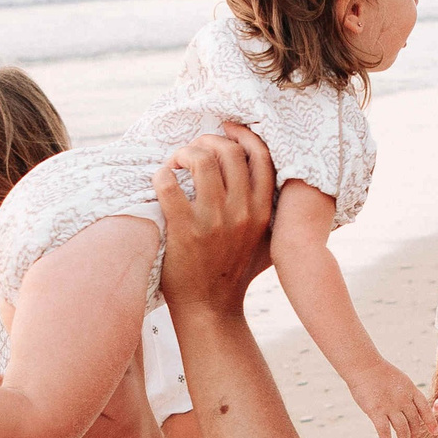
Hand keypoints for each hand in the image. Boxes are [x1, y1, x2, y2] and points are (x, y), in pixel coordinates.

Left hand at [156, 123, 278, 319]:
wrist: (210, 308)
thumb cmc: (235, 271)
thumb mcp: (265, 241)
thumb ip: (271, 211)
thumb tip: (276, 179)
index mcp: (263, 211)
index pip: (260, 156)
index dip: (243, 134)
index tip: (225, 129)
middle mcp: (242, 212)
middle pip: (229, 151)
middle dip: (208, 140)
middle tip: (193, 150)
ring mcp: (213, 221)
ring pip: (200, 160)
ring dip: (183, 153)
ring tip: (176, 163)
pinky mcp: (185, 230)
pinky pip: (169, 184)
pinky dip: (161, 173)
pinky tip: (161, 179)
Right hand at [345, 359, 436, 437]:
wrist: (363, 365)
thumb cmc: (379, 372)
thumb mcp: (400, 380)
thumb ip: (407, 394)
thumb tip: (410, 409)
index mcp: (411, 390)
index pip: (425, 409)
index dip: (431, 422)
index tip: (435, 433)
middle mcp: (403, 399)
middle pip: (414, 422)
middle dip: (414, 433)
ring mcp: (390, 406)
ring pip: (402, 429)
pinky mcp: (376, 411)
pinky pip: (384, 430)